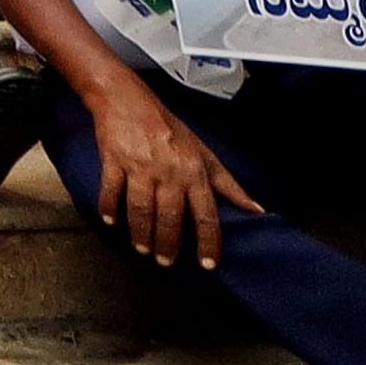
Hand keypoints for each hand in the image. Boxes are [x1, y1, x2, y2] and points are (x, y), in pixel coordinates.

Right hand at [87, 74, 260, 268]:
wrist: (128, 100)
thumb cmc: (170, 129)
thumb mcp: (205, 154)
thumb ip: (228, 185)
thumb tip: (256, 209)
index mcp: (195, 173)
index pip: (207, 215)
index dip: (208, 242)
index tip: (207, 265)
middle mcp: (170, 173)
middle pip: (171, 217)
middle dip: (168, 244)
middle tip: (164, 261)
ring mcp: (140, 167)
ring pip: (141, 209)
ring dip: (141, 233)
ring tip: (142, 248)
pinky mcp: (114, 160)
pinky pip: (111, 190)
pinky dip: (109, 207)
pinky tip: (110, 220)